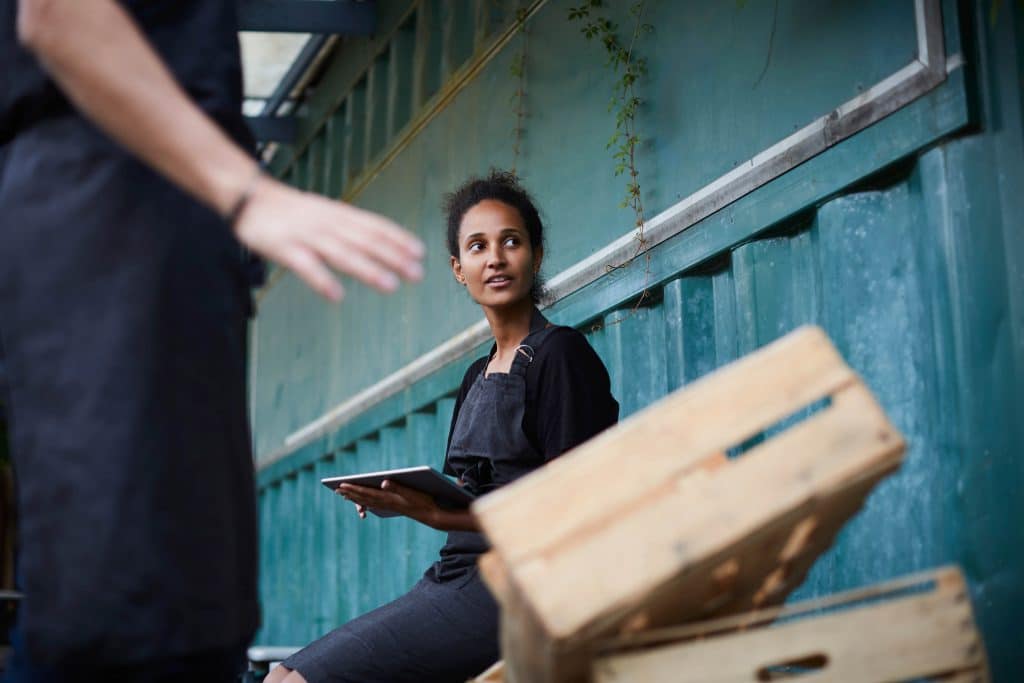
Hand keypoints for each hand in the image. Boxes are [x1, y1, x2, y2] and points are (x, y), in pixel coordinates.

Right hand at [234, 176, 424, 301]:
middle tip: (417, 274)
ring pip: (342, 253)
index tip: (421, 253)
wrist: (248, 196)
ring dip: (368, 269)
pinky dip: (322, 279)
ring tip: (390, 285)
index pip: (374, 226)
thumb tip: (381, 241)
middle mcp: (328, 223)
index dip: (398, 239)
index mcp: (338, 214)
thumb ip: (350, 227)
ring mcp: (307, 235)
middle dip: (394, 257)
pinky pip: (306, 266)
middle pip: (366, 241)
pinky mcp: (284, 248)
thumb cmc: (290, 210)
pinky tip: (337, 295)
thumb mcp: (324, 211)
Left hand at [336, 480, 438, 523]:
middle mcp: (386, 503)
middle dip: (350, 493)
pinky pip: (374, 504)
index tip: (341, 485)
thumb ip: (397, 487)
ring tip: (345, 495)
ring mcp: (389, 506)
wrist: (431, 514)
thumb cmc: (423, 501)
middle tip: (337, 489)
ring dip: (356, 497)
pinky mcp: (393, 506)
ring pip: (367, 502)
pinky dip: (365, 502)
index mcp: (388, 498)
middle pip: (364, 498)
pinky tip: (363, 502)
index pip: (366, 493)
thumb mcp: (411, 492)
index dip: (353, 489)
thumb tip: (383, 482)